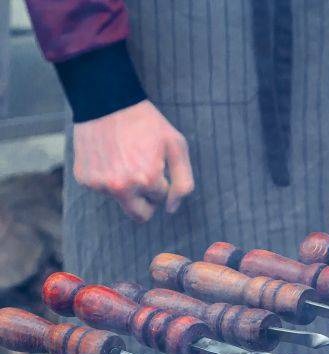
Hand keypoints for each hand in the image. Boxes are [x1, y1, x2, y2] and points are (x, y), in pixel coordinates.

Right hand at [71, 100, 194, 222]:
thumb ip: (183, 183)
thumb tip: (171, 209)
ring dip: (125, 187)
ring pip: (120, 200)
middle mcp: (121, 186)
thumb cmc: (146, 123)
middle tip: (145, 177)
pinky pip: (102, 189)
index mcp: (147, 180)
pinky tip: (108, 156)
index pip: (160, 199)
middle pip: (140, 216)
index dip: (160, 181)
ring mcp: (99, 184)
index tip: (155, 163)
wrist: (106, 100)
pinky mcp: (84, 179)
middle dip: (146, 202)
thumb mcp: (176, 146)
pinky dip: (107, 177)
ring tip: (123, 157)